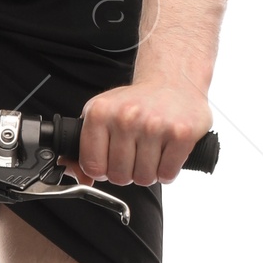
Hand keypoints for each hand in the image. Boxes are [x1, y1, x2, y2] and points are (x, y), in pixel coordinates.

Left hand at [71, 81, 211, 187]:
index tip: (110, 159)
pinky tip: (166, 152)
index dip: (103, 169)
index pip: (92, 167)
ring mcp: (155, 125)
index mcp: (100, 112)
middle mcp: (126, 117)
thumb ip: (84, 148)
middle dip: (127, 172)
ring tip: (151, 151)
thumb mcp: (101, 115)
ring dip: (148, 172)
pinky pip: (167, 175)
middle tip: (135, 153)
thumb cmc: (136, 103)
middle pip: (119, 176)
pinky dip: (167, 171)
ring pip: (144, 178)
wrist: (173, 82)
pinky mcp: (181, 134)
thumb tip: (81, 180)